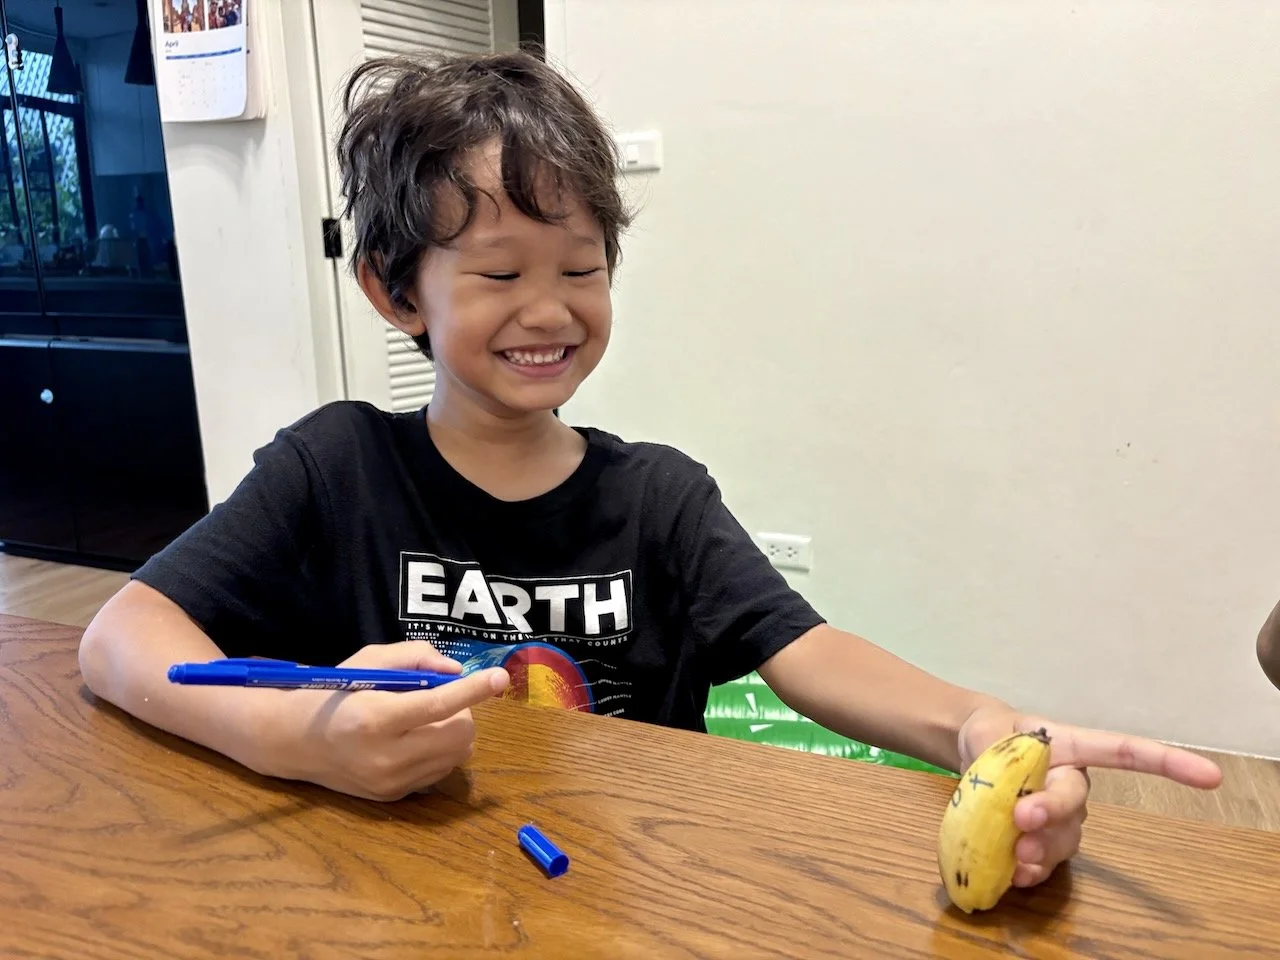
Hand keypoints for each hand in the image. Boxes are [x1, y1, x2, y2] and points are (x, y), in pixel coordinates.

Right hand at [269, 640, 508, 800]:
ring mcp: (391, 782)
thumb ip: (414, 657)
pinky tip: (417, 740)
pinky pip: (442, 771)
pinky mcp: (395, 797)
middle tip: (441, 699)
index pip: (438, 706)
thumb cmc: (336, 693)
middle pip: (458, 735)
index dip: (473, 690)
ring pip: (457, 755)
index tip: (499, 677)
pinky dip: (442, 751)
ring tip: (427, 720)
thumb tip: (456, 671)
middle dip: (463, 711)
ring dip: (455, 732)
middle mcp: (385, 756)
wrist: (296, 742)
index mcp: (374, 718)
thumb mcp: (368, 661)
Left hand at [957, 705, 1221, 887]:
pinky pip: (1046, 862)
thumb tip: (1013, 804)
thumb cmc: (994, 737)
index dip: (1167, 763)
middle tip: (1022, 817)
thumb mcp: (991, 735)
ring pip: (1064, 838)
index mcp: (1070, 746)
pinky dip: (1031, 872)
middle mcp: (1073, 783)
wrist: (976, 748)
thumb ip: (1002, 763)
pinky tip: (1017, 877)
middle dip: (1053, 813)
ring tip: (1016, 855)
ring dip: (1041, 849)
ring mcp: (1063, 816)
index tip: (1210, 776)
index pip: (1123, 751)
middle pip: (1075, 802)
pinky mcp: (1043, 842)